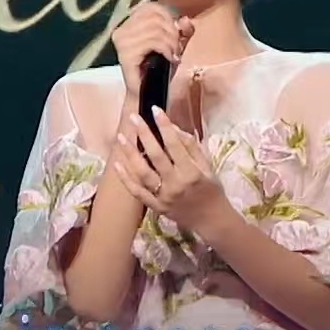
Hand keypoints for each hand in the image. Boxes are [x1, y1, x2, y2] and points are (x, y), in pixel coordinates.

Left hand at [111, 107, 234, 233]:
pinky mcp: (155, 206)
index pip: (174, 144)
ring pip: (142, 173)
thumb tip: (175, 129)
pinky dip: (126, 178)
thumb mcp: (208, 166)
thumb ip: (192, 147)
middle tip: (134, 117)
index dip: (164, 126)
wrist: (211, 219)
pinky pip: (137, 191)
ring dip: (130, 154)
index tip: (155, 109)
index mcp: (191, 172)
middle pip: (155, 156)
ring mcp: (163, 196)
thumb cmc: (212, 190)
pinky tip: (117, 163)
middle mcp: (175, 184)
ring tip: (121, 137)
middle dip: (144, 134)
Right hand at [112, 0, 193, 104]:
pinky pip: (153, 42)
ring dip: (171, 43)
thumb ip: (182, 30)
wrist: (148, 94)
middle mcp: (121, 30)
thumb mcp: (175, 45)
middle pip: (155, 17)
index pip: (153, 7)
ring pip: (155, 29)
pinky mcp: (126, 53)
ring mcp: (122, 41)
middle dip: (172, 32)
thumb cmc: (159, 69)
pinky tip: (169, 59)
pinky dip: (166, 49)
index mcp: (129, 24)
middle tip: (176, 48)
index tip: (176, 36)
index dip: (170, 18)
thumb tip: (185, 19)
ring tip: (173, 55)